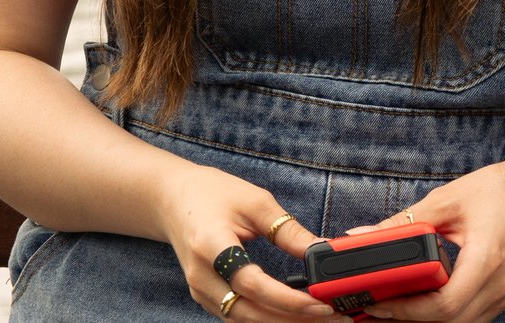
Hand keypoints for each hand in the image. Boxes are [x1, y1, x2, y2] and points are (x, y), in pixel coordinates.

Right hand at [154, 161, 332, 321]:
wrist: (172, 199)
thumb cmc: (212, 194)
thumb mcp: (256, 202)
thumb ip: (288, 230)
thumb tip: (322, 250)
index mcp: (211, 246)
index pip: (252, 284)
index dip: (287, 299)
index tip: (319, 302)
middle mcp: (201, 276)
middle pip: (248, 312)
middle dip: (292, 319)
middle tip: (331, 317)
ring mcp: (200, 290)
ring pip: (244, 320)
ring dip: (282, 322)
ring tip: (319, 318)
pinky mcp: (205, 297)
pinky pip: (238, 315)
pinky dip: (267, 318)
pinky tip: (293, 314)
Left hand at [346, 150, 504, 322]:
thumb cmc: (496, 191)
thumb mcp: (447, 199)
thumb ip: (405, 221)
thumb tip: (363, 236)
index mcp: (488, 259)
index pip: (446, 303)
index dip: (408, 309)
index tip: (378, 301)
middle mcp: (498, 286)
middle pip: (449, 321)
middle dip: (408, 319)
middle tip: (374, 308)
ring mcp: (501, 296)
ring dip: (423, 321)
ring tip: (390, 307)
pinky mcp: (498, 297)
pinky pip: (466, 319)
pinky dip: (440, 316)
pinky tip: (417, 304)